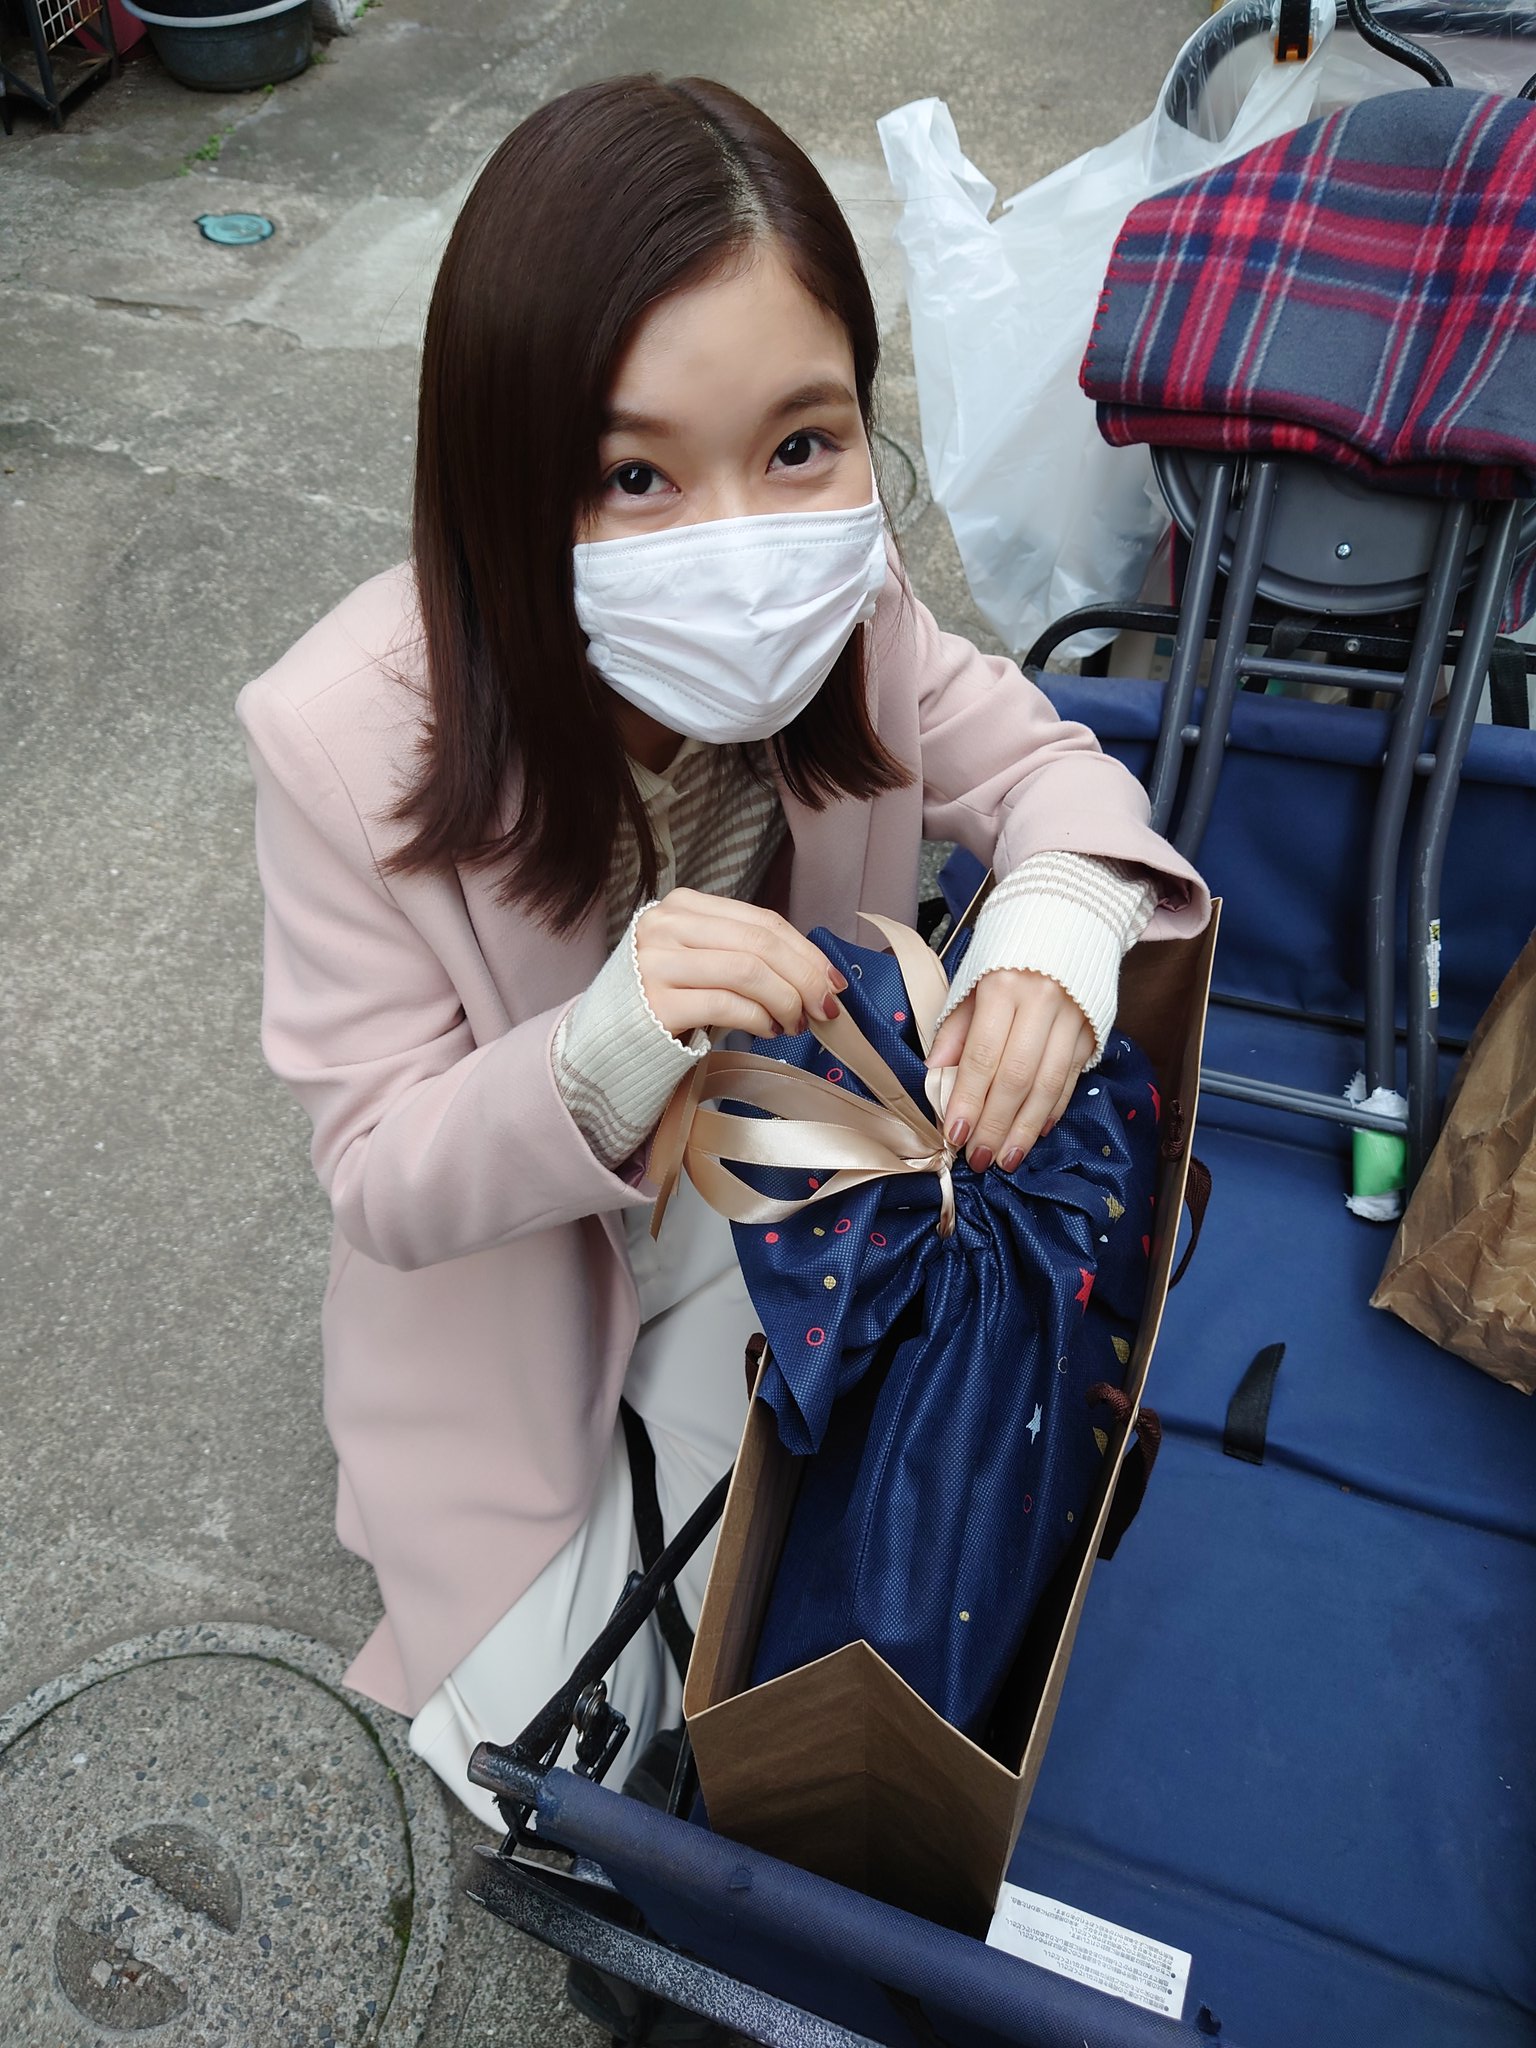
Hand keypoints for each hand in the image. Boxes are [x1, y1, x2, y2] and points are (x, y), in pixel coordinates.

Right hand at [635, 889, 846, 1041]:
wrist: (604, 1038)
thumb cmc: (665, 997)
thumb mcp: (700, 958)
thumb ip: (744, 952)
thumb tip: (815, 972)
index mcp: (683, 905)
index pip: (762, 921)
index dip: (806, 951)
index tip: (834, 980)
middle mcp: (667, 926)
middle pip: (760, 943)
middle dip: (805, 977)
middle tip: (826, 1008)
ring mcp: (657, 962)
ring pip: (748, 972)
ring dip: (786, 1001)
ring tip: (796, 1024)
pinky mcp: (656, 1003)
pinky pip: (727, 1005)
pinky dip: (760, 1019)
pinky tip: (769, 1031)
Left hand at [926, 969, 1093, 1173]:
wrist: (1068, 917)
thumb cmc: (1007, 952)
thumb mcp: (971, 980)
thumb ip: (955, 1028)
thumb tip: (936, 1074)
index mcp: (1005, 987)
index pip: (983, 1057)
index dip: (968, 1100)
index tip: (955, 1135)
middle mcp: (1044, 1002)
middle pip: (1018, 1077)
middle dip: (996, 1125)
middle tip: (979, 1159)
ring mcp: (1074, 1017)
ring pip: (1049, 1085)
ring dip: (1025, 1128)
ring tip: (1007, 1158)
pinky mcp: (1094, 1029)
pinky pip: (1072, 1078)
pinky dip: (1053, 1109)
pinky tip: (1035, 1131)